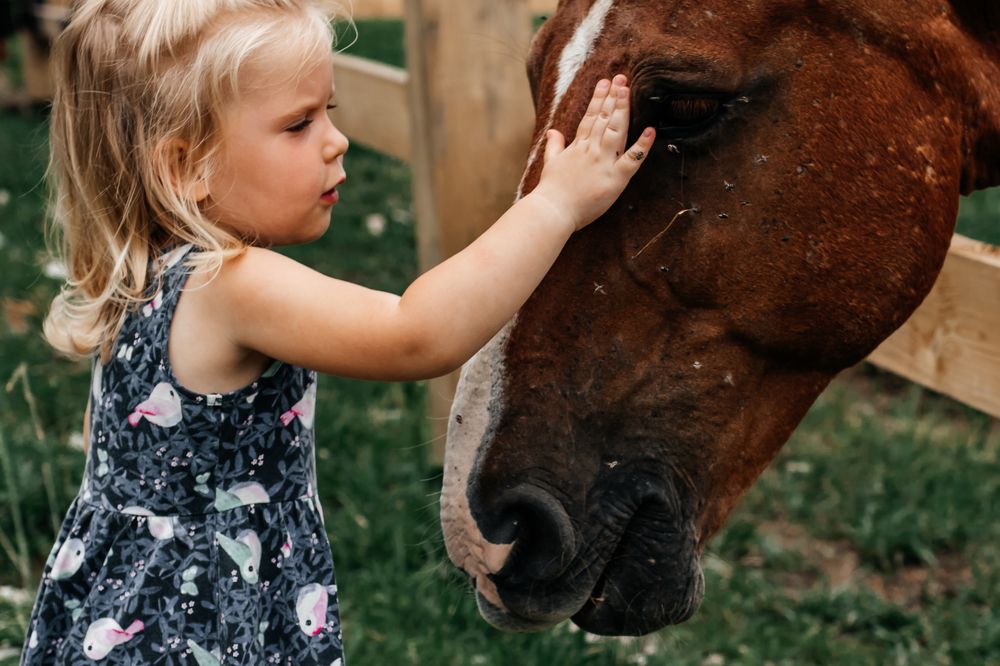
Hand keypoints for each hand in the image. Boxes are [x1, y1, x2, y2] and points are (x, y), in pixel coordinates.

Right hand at [531, 74, 654, 230]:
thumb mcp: (550, 164)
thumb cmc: (551, 191)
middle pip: (604, 118)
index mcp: (578, 147)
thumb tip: (552, 132)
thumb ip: (554, 146)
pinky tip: (650, 131)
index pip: (590, 117)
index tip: (604, 82)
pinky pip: (632, 159)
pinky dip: (642, 145)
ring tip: (628, 90)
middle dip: (613, 97)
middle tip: (621, 79)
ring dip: (623, 109)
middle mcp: (591, 150)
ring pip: (616, 130)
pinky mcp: (615, 179)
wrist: (553, 211)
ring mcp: (604, 162)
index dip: (599, 99)